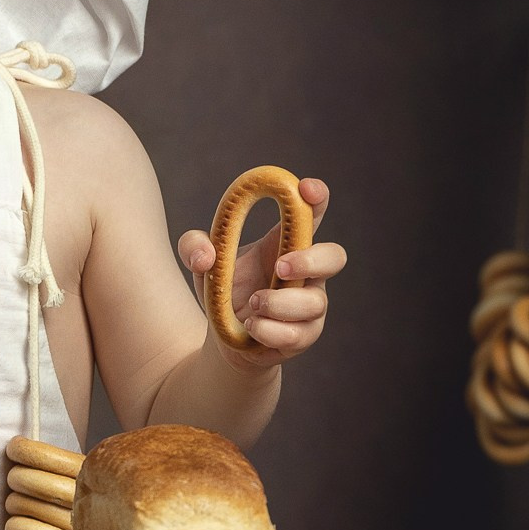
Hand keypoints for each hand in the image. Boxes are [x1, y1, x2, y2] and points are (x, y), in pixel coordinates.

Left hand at [178, 178, 345, 369]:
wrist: (225, 340)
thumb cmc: (224, 292)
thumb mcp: (202, 266)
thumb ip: (194, 247)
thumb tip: (205, 256)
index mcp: (286, 244)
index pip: (312, 213)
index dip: (317, 198)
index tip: (306, 189)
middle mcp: (306, 273)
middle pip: (335, 256)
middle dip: (311, 260)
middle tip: (279, 267)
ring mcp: (310, 306)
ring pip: (314, 303)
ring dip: (278, 303)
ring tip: (252, 305)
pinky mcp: (304, 336)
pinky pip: (298, 335)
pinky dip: (270, 330)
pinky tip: (252, 327)